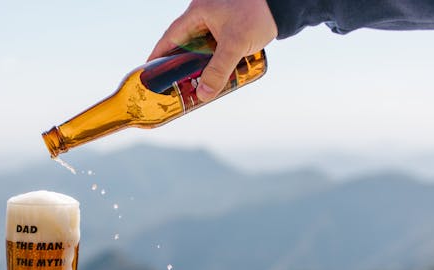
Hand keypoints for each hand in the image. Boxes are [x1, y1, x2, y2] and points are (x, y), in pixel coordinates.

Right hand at [148, 0, 276, 101]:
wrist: (285, 4)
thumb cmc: (258, 14)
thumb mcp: (235, 44)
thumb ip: (218, 71)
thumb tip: (202, 96)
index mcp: (197, 13)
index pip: (170, 37)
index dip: (158, 56)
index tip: (148, 73)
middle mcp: (205, 15)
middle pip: (184, 44)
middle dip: (178, 65)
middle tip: (172, 86)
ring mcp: (218, 21)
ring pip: (201, 48)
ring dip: (197, 66)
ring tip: (193, 86)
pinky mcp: (232, 27)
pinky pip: (215, 47)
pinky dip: (212, 61)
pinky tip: (215, 76)